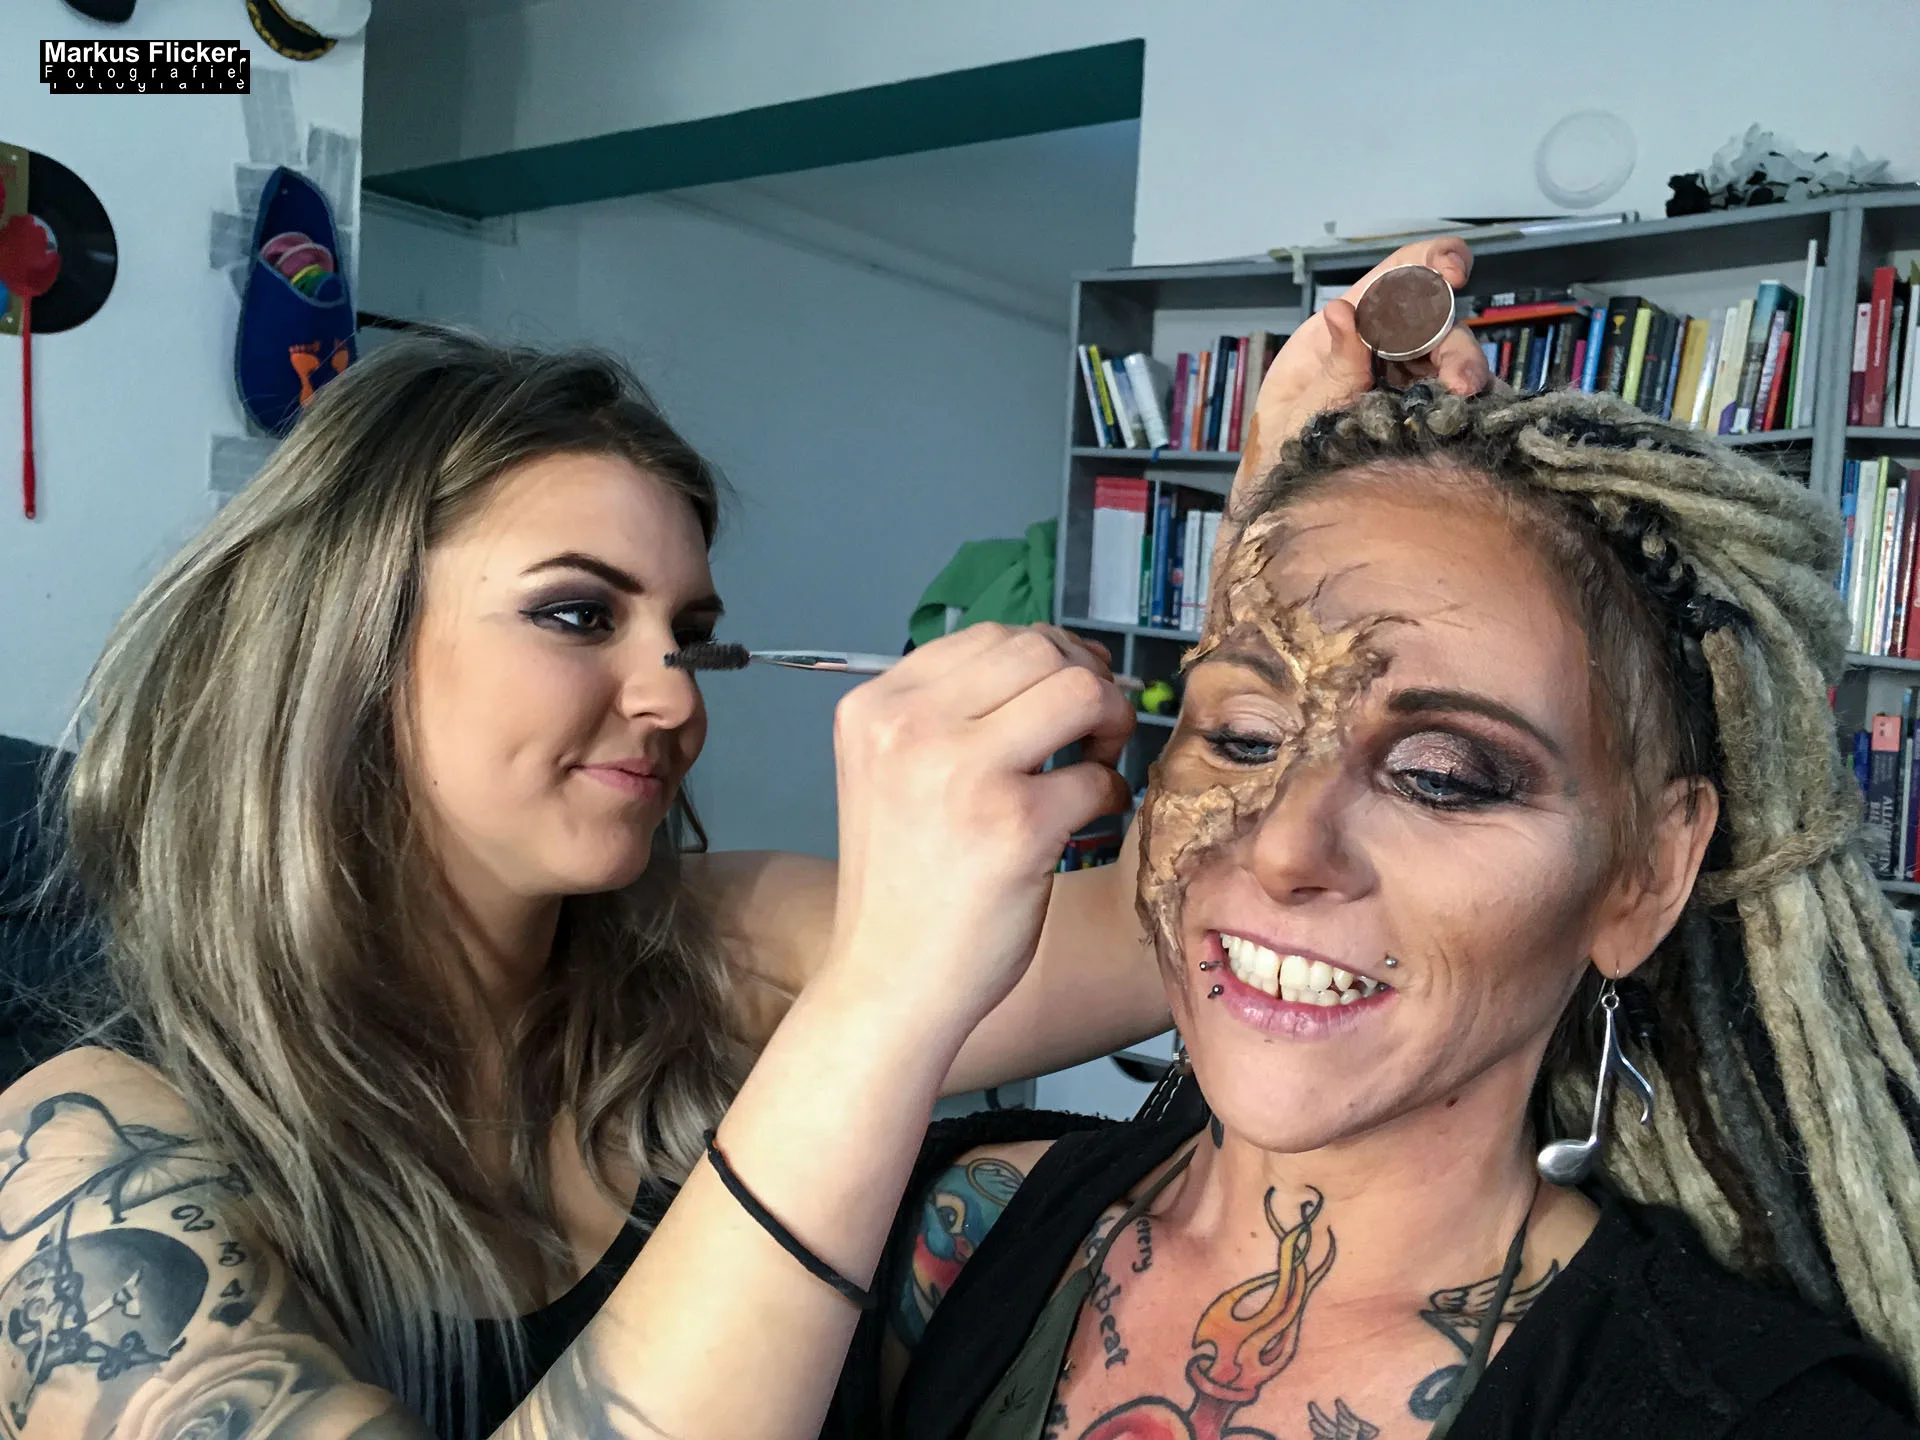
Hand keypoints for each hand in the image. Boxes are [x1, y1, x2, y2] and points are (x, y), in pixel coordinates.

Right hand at [825, 624, 1133, 1035]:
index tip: (1065, 696)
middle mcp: (910, 727)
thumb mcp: (893, 772)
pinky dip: (1109, 795)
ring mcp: (962, 772)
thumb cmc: (903, 883)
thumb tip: (1058, 659)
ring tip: (1093, 765)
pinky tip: (1086, 820)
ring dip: (1107, 722)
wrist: (887, 983)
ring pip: (1080, 690)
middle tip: (1092, 731)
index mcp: (876, 708)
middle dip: (1084, 682)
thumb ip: (952, 713)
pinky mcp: (1016, 825)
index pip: (988, 637)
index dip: (1046, 657)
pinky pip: (1097, 777)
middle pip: (1039, 652)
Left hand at [1235, 237, 1492, 500]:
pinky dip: (1472, 405)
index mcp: (1350, 326)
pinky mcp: (1426, 411)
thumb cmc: (1285, 441)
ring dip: (1464, 374)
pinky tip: (1476, 415)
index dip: (1430, 261)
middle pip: (1436, 325)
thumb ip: (1331, 365)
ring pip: (1452, 361)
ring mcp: (1410, 378)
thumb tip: (1342, 310)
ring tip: (1467, 398)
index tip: (1451, 271)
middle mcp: (1387, 345)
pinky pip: (1457, 400)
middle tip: (1463, 380)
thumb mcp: (1299, 407)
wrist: (1286, 495)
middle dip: (1454, 345)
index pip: (1397, 277)